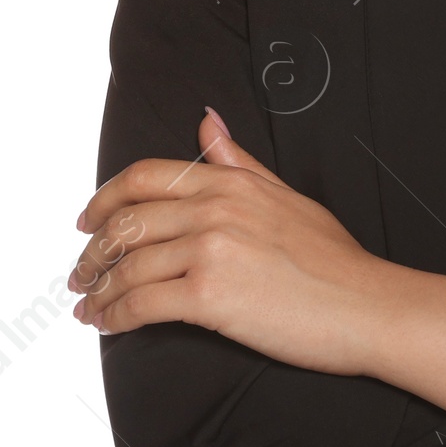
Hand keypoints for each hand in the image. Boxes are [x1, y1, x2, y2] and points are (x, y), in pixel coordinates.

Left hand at [69, 108, 385, 372]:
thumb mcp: (285, 195)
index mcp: (231, 183)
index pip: (145, 177)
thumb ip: (238, 161)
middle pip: (127, 222)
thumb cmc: (333, 260)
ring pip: (127, 265)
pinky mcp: (209, 295)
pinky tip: (108, 324)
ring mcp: (210, 250)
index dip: (104, 198)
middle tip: (80, 273)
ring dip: (98, 289)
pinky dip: (115, 315)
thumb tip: (206, 122)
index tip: (87, 221)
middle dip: (92, 251)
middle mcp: (215, 209)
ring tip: (88, 305)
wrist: (365, 306)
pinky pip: (141, 303)